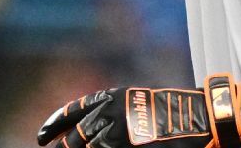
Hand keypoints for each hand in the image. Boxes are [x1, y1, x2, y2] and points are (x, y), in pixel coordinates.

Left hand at [37, 74, 240, 147]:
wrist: (199, 116)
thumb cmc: (172, 109)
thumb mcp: (137, 103)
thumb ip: (115, 112)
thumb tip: (93, 129)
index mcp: (112, 97)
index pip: (74, 111)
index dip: (54, 124)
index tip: (42, 136)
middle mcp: (111, 112)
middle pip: (76, 136)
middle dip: (63, 147)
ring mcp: (119, 133)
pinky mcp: (129, 146)